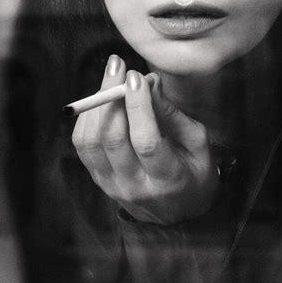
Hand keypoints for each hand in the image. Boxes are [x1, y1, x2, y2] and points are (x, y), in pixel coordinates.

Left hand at [72, 55, 220, 224]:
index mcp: (168, 180)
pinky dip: (87, 118)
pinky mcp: (98, 181)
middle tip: (118, 66)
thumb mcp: (198, 144)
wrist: (178, 216)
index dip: (139, 107)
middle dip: (112, 96)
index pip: (146, 142)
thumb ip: (173, 115)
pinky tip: (101, 99)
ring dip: (96, 104)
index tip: (136, 77)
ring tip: (110, 78)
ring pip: (91, 142)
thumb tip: (149, 82)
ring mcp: (112, 186)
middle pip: (112, 139)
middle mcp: (135, 186)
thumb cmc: (194, 173)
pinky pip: (83, 146)